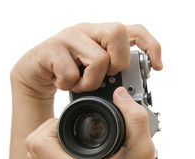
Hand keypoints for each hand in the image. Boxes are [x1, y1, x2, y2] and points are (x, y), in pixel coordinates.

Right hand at [10, 22, 161, 97]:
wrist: (36, 73)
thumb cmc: (69, 73)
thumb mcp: (94, 73)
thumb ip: (112, 74)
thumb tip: (131, 91)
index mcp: (102, 37)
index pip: (134, 31)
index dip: (150, 45)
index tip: (157, 66)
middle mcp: (88, 31)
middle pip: (118, 33)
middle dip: (117, 63)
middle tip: (105, 76)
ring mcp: (70, 37)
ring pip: (97, 58)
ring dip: (91, 82)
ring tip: (81, 85)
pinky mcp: (52, 49)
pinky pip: (70, 71)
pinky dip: (70, 85)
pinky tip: (64, 84)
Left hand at [25, 87, 162, 158]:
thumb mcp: (143, 148)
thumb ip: (134, 117)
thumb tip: (120, 95)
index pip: (38, 142)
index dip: (51, 124)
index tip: (70, 121)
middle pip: (31, 147)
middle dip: (47, 129)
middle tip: (69, 125)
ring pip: (33, 156)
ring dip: (46, 140)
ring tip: (68, 135)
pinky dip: (49, 152)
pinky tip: (69, 148)